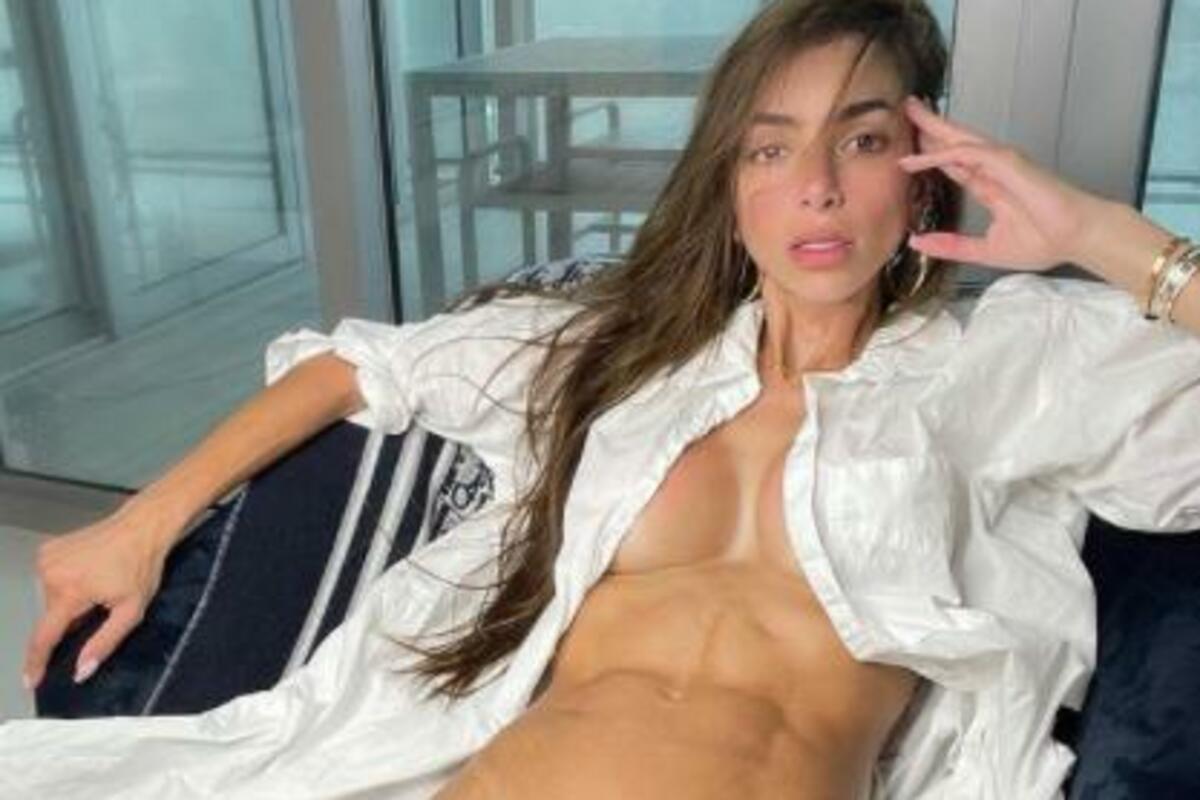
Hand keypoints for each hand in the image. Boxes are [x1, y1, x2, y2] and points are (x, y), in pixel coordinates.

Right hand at [23, 502, 174, 689]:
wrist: (141, 527)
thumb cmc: (142, 564)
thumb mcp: (131, 611)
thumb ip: (104, 643)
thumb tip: (81, 670)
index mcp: (70, 591)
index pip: (44, 637)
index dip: (36, 663)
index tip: (30, 680)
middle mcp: (51, 573)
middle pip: (51, 617)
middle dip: (70, 621)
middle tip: (99, 606)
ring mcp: (46, 559)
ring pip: (50, 599)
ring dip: (68, 602)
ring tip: (97, 585)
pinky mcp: (47, 550)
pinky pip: (51, 580)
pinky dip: (65, 584)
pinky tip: (87, 574)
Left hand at [898, 95, 1106, 271]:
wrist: (1076, 238)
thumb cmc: (1046, 241)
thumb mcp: (983, 249)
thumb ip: (950, 245)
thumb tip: (919, 242)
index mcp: (990, 186)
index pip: (954, 162)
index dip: (931, 151)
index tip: (909, 146)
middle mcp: (994, 169)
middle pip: (955, 141)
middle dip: (931, 125)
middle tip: (908, 109)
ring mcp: (1001, 162)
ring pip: (960, 138)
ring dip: (934, 125)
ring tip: (912, 110)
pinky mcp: (1007, 162)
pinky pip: (966, 154)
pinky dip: (940, 154)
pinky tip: (917, 159)